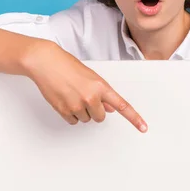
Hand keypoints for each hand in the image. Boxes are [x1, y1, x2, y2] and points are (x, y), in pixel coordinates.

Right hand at [22, 41, 146, 131]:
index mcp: (101, 87)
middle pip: (100, 117)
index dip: (134, 118)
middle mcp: (91, 97)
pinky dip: (70, 114)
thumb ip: (103, 94)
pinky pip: (73, 121)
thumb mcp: (91, 77)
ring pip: (86, 119)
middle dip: (95, 110)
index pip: (122, 105)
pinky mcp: (64, 111)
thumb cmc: (68, 66)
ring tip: (72, 94)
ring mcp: (77, 105)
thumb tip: (111, 109)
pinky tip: (65, 100)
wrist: (46, 62)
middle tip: (84, 96)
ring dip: (81, 111)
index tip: (143, 128)